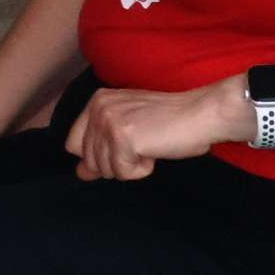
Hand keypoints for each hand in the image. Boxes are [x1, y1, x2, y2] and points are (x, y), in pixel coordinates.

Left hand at [63, 80, 247, 181]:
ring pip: (105, 169)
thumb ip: (101, 148)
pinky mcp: (123, 137)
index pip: (73, 144)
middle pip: (89, 160)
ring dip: (131, 166)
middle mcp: (98, 107)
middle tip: (143, 145)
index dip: (96, 156)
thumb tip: (80, 173)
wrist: (202, 114)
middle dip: (116, 163)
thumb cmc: (171, 123)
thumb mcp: (129, 130)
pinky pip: (123, 173)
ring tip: (150, 145)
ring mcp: (109, 121)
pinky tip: (155, 150)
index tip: (124, 148)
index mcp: (97, 101)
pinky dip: (142, 170)